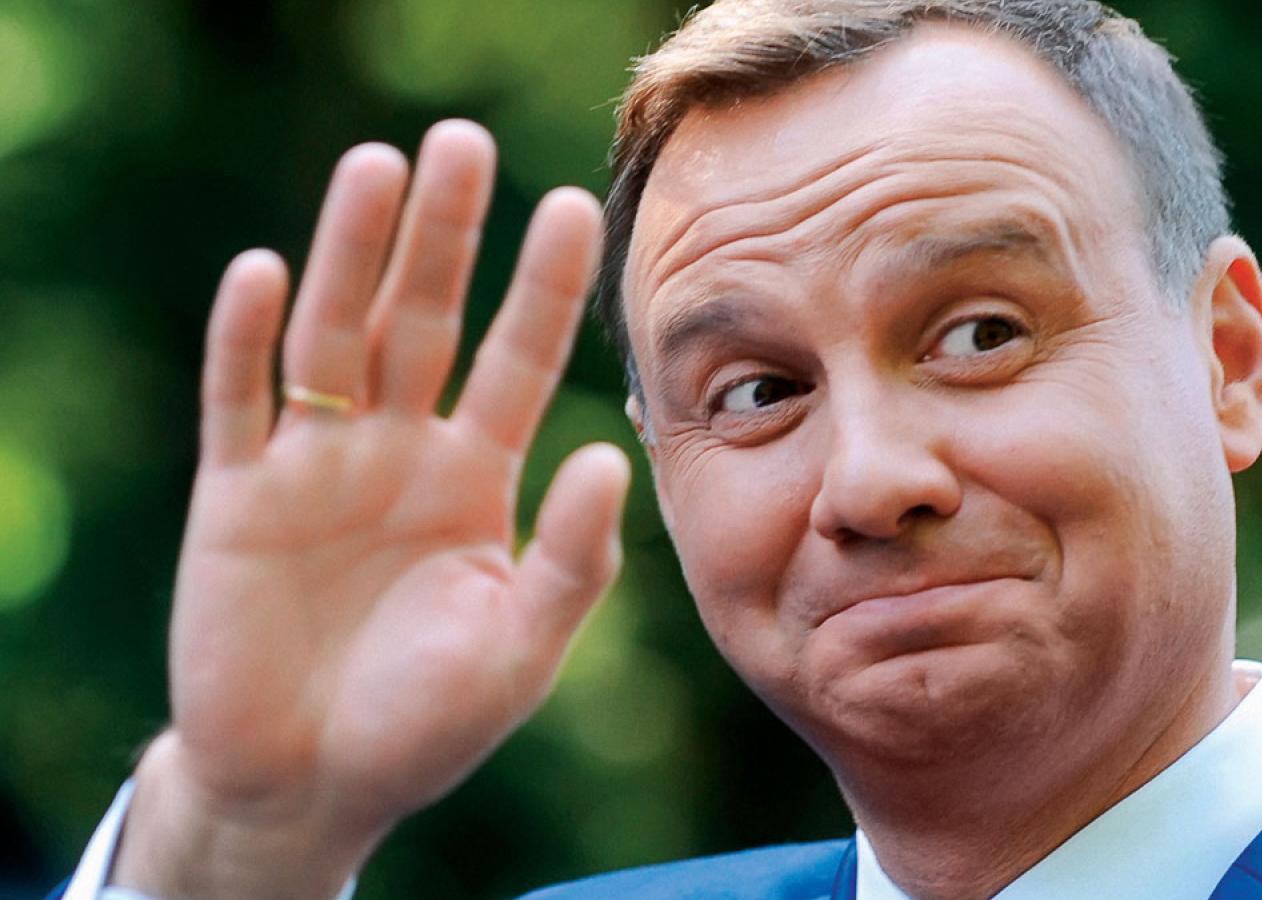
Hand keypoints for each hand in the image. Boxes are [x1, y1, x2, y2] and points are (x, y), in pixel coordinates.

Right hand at [110, 121, 629, 898]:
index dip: (543, 288)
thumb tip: (607, 454)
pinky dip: (248, 343)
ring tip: (377, 169)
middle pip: (423, 321)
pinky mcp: (238, 497)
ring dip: (351, 256)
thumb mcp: (519, 647)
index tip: (575, 205)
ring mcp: (316, 467)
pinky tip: (267, 275)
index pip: (517, 361)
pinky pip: (241, 404)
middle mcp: (399, 452)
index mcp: (474, 478)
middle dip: (444, 237)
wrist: (312, 784)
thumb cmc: (427, 723)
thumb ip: (569, 559)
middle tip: (464, 142)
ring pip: (334, 338)